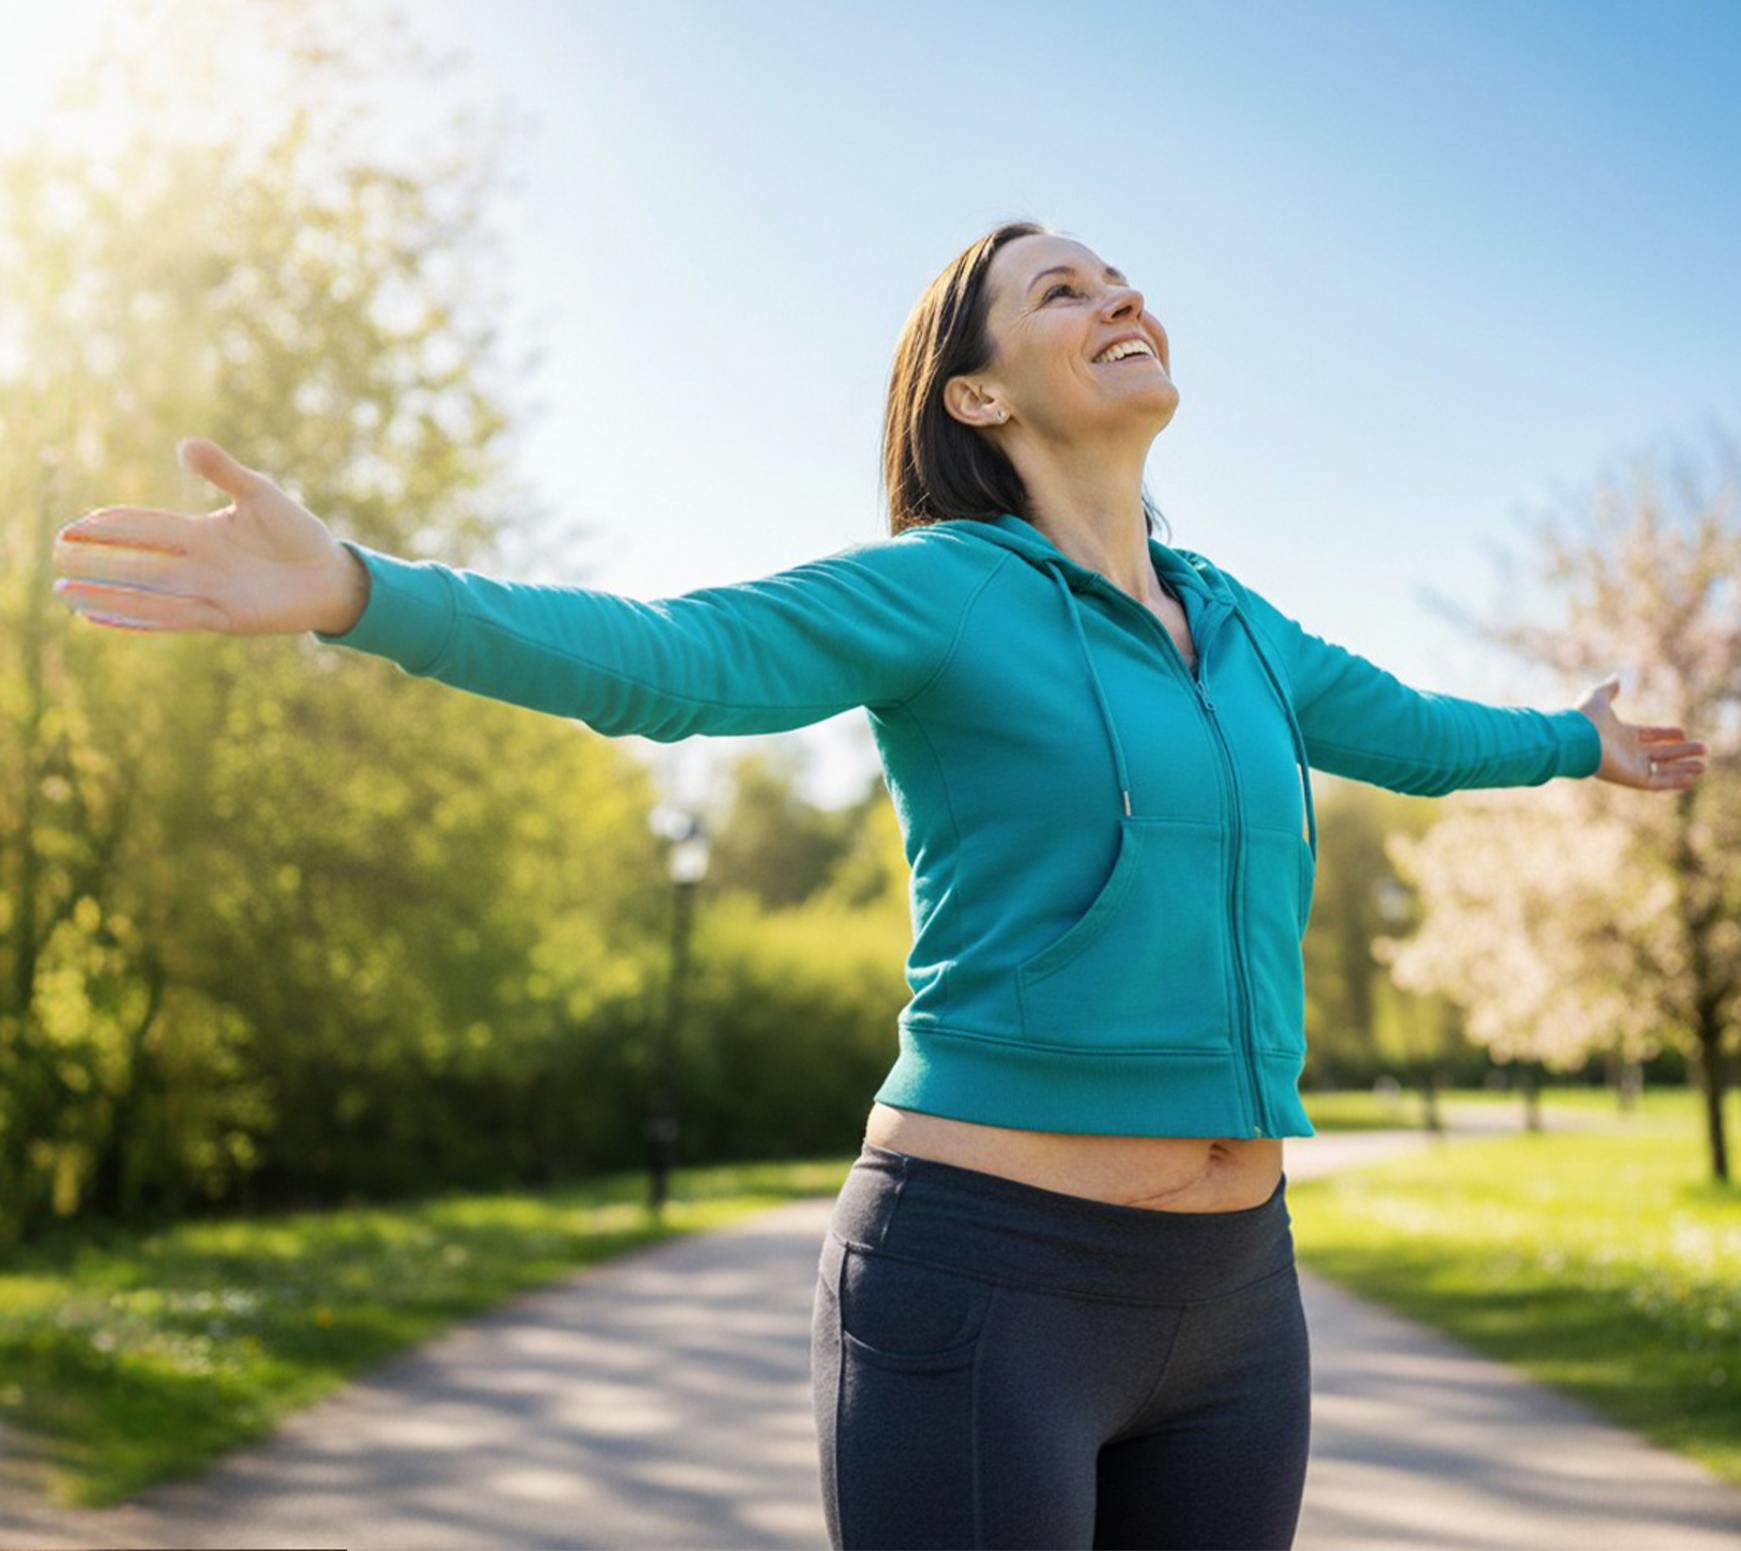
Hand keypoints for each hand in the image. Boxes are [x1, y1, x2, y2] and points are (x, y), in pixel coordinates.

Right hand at [52, 437, 368, 636]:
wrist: (332, 574)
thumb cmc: (297, 533)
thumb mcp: (260, 494)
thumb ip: (223, 471)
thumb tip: (184, 445)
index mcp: (202, 533)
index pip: (148, 527)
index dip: (116, 525)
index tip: (81, 524)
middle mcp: (198, 564)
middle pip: (138, 560)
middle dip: (99, 558)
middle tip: (58, 554)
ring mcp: (210, 592)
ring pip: (148, 592)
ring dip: (108, 593)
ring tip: (67, 592)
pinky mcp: (226, 618)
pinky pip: (176, 618)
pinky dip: (142, 618)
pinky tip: (108, 618)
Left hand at [1575, 673, 1705, 791]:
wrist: (1576, 737)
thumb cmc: (1586, 717)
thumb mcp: (1599, 697)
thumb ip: (1610, 689)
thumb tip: (1616, 677)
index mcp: (1621, 735)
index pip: (1648, 736)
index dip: (1665, 734)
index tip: (1683, 732)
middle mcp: (1628, 752)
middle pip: (1660, 753)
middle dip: (1682, 752)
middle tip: (1704, 748)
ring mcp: (1631, 766)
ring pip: (1663, 769)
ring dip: (1683, 768)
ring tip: (1704, 767)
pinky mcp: (1632, 778)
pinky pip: (1657, 783)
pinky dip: (1674, 781)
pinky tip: (1691, 779)